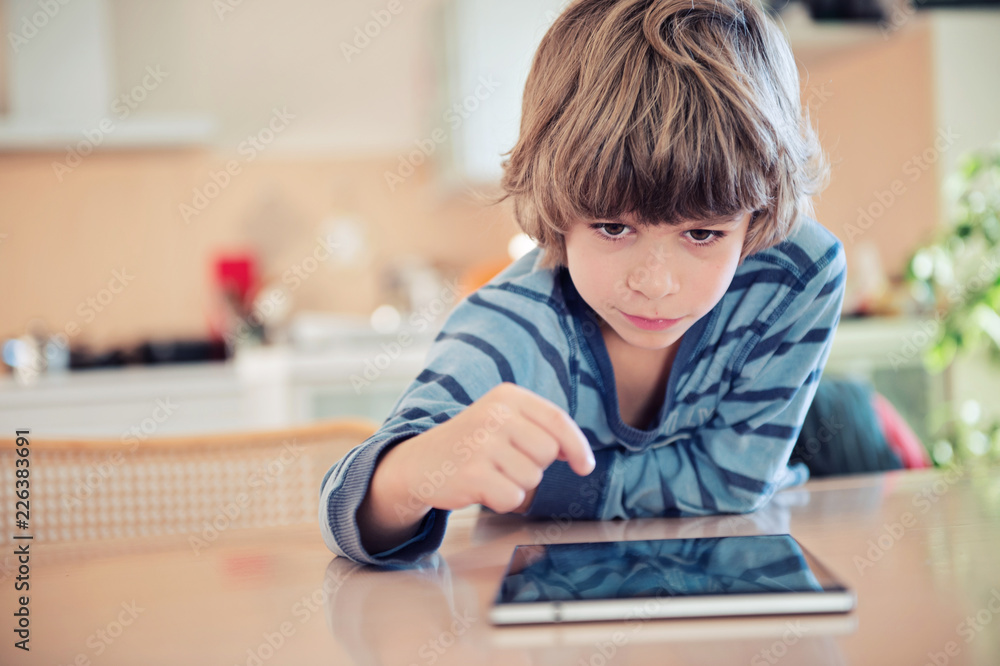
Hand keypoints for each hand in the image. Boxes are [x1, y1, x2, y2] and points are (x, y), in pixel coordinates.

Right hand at [385, 382, 594, 516]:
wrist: (419, 463)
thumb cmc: (471, 444)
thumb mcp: (503, 420)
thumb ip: (539, 428)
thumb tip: (577, 453)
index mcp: (507, 396)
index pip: (558, 420)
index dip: (577, 447)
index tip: (584, 466)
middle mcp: (495, 414)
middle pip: (547, 452)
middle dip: (534, 465)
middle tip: (505, 463)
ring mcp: (482, 443)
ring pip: (531, 478)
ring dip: (516, 484)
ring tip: (490, 473)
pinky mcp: (472, 473)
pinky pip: (513, 497)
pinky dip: (502, 501)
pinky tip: (482, 489)